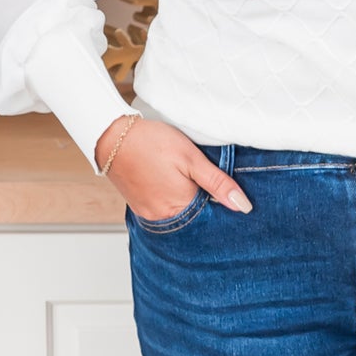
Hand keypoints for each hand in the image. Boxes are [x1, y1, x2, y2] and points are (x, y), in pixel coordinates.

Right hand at [95, 115, 251, 217]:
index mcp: (180, 207)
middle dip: (205, 204)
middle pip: (195, 218)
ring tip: (186, 180)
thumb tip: (243, 206)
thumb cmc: (151, 142)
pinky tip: (174, 184)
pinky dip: (173, 201)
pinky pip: (164, 211)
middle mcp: (163, 218)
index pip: (212, 217)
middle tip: (204, 181)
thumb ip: (218, 183)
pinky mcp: (140, 208)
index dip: (222, 204)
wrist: (112, 136)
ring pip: (179, 215)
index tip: (225, 191)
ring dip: (188, 202)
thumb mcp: (191, 158)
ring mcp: (149, 215)